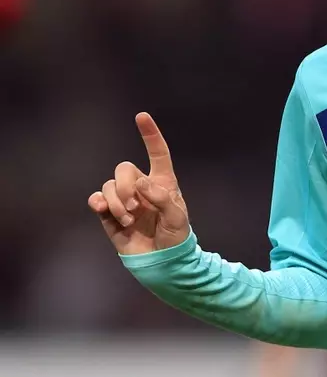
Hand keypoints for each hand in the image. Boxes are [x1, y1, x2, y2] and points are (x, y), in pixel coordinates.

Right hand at [87, 113, 189, 254]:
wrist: (161, 261)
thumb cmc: (176, 236)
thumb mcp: (177, 217)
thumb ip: (161, 197)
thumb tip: (140, 183)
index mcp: (162, 182)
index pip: (157, 153)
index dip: (150, 135)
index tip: (142, 117)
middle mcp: (141, 187)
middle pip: (124, 168)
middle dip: (126, 186)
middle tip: (135, 208)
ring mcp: (124, 200)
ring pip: (110, 185)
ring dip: (117, 202)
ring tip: (129, 220)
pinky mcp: (109, 214)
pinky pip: (97, 199)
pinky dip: (99, 202)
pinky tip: (104, 210)